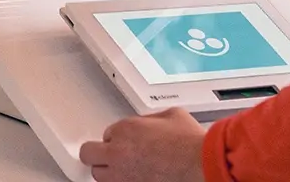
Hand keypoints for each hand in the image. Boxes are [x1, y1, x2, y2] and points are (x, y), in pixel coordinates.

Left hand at [77, 109, 205, 181]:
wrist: (200, 165)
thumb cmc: (191, 143)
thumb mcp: (172, 115)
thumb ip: (152, 118)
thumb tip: (149, 123)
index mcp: (126, 129)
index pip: (107, 133)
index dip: (116, 137)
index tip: (124, 142)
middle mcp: (118, 152)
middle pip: (89, 153)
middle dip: (97, 153)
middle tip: (104, 155)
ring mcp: (121, 175)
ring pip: (98, 175)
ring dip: (106, 170)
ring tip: (116, 169)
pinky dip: (119, 181)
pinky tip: (127, 178)